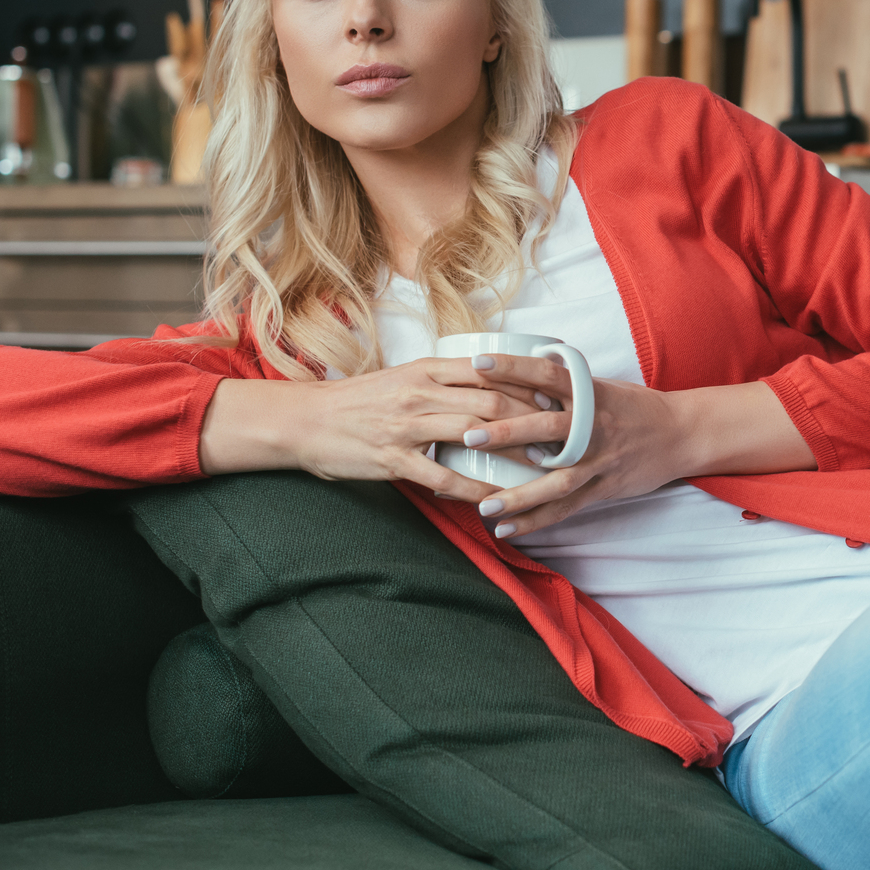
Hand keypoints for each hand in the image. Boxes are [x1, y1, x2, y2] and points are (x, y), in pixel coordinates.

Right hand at [198, 359, 545, 504]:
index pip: (490, 370)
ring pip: (474, 434)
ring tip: (543, 468)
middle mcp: (421, 392)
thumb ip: (445, 380)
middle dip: (533, 418)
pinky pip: (442, 476)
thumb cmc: (359, 400)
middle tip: (563, 436)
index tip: (558, 398)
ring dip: (513, 452)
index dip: (529, 384)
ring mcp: (407, 426)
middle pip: (492, 400)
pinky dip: (473, 490)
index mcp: (427, 368)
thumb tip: (491, 384)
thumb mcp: (404, 377)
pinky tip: (495, 501)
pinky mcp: (393, 459)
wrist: (306, 421)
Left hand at [457, 354, 815, 538]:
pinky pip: (568, 508)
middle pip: (547, 427)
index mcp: (590, 393)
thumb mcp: (602, 386)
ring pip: (557, 480)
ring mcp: (601, 460)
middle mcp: (594, 426)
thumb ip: (563, 384)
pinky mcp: (606, 487)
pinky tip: (507, 529)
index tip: (477, 362)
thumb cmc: (635, 407)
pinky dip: (537, 520)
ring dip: (520, 494)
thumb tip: (518, 369)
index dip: (513, 367)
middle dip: (507, 433)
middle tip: (469, 434)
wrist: (683, 433)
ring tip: (483, 504)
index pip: (547, 374)